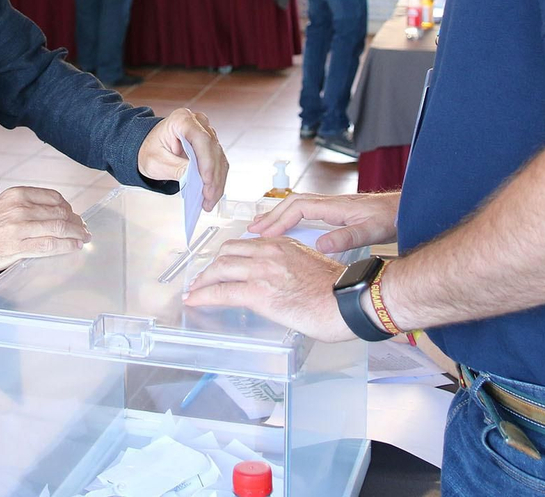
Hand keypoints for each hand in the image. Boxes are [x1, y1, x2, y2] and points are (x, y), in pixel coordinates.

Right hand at [0, 186, 89, 281]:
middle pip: (60, 213)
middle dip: (75, 222)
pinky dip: (66, 246)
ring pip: (59, 228)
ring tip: (82, 239)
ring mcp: (21, 227)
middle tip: (82, 229)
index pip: (53, 197)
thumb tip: (43, 218)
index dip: (67, 208)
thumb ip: (20, 210)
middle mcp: (20, 208)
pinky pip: (50, 245)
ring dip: (75, 235)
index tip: (73, 215)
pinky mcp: (19, 247)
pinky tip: (73, 248)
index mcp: (15, 195)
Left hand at [137, 108, 227, 212]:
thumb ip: (176, 169)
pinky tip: (212, 194)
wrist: (151, 146)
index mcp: (181, 119)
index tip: (206, 180)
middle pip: (213, 150)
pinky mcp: (211, 146)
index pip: (201, 138)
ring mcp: (207, 133)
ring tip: (209, 201)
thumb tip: (196, 179)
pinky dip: (217, 180)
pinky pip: (219, 163)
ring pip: (219, 158)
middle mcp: (198, 123)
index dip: (206, 160)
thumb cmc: (150, 149)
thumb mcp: (156, 162)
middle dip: (212, 177)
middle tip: (208, 197)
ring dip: (217, 182)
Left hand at [185, 236, 351, 341]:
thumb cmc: (339, 292)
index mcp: (283, 245)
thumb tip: (286, 284)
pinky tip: (195, 301)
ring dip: (203, 281)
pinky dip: (203, 296)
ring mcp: (262, 271)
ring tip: (196, 291)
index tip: (223, 265)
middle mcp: (269, 252)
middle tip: (205, 279)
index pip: (247, 245)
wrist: (349, 300)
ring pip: (220, 269)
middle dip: (212, 267)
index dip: (229, 255)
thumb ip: (293, 269)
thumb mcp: (312, 267)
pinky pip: (221, 292)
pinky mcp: (258, 292)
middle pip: (228, 253)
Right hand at [249, 192, 399, 253]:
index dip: (279, 221)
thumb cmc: (389, 218)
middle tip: (252, 231)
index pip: (298, 208)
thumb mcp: (369, 231)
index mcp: (334, 206)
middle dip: (271, 216)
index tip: (264, 235)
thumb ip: (346, 238)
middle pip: (292, 204)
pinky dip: (289, 217)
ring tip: (260, 228)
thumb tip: (320, 245)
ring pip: (296, 206)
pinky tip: (287, 229)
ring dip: (277, 215)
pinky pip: (304, 210)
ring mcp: (331, 205)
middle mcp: (329, 202)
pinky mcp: (334, 211)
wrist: (403, 210)